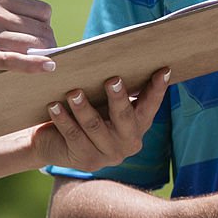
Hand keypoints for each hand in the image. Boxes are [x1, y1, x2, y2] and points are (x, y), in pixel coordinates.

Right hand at [0, 0, 57, 105]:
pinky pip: (17, 59)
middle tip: (45, 60)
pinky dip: (35, 64)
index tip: (41, 42)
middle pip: (42, 30)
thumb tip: (48, 38)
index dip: (45, 29)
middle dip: (47, 47)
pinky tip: (49, 67)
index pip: (42, 12)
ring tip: (44, 67)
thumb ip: (10, 22)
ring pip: (34, 44)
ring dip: (43, 58)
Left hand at [29, 67, 169, 171]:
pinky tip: (54, 106)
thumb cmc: (88, 113)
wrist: (56, 144)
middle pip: (124, 117)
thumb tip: (121, 57)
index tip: (163, 70)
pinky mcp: (85, 160)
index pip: (150, 105)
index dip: (157, 89)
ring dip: (83, 108)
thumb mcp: (106, 104)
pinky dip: (63, 119)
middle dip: (118, 98)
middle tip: (112, 79)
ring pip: (94, 126)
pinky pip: (73, 135)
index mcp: (139, 125)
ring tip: (74, 92)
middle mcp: (128, 142)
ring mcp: (107, 154)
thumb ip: (117, 90)